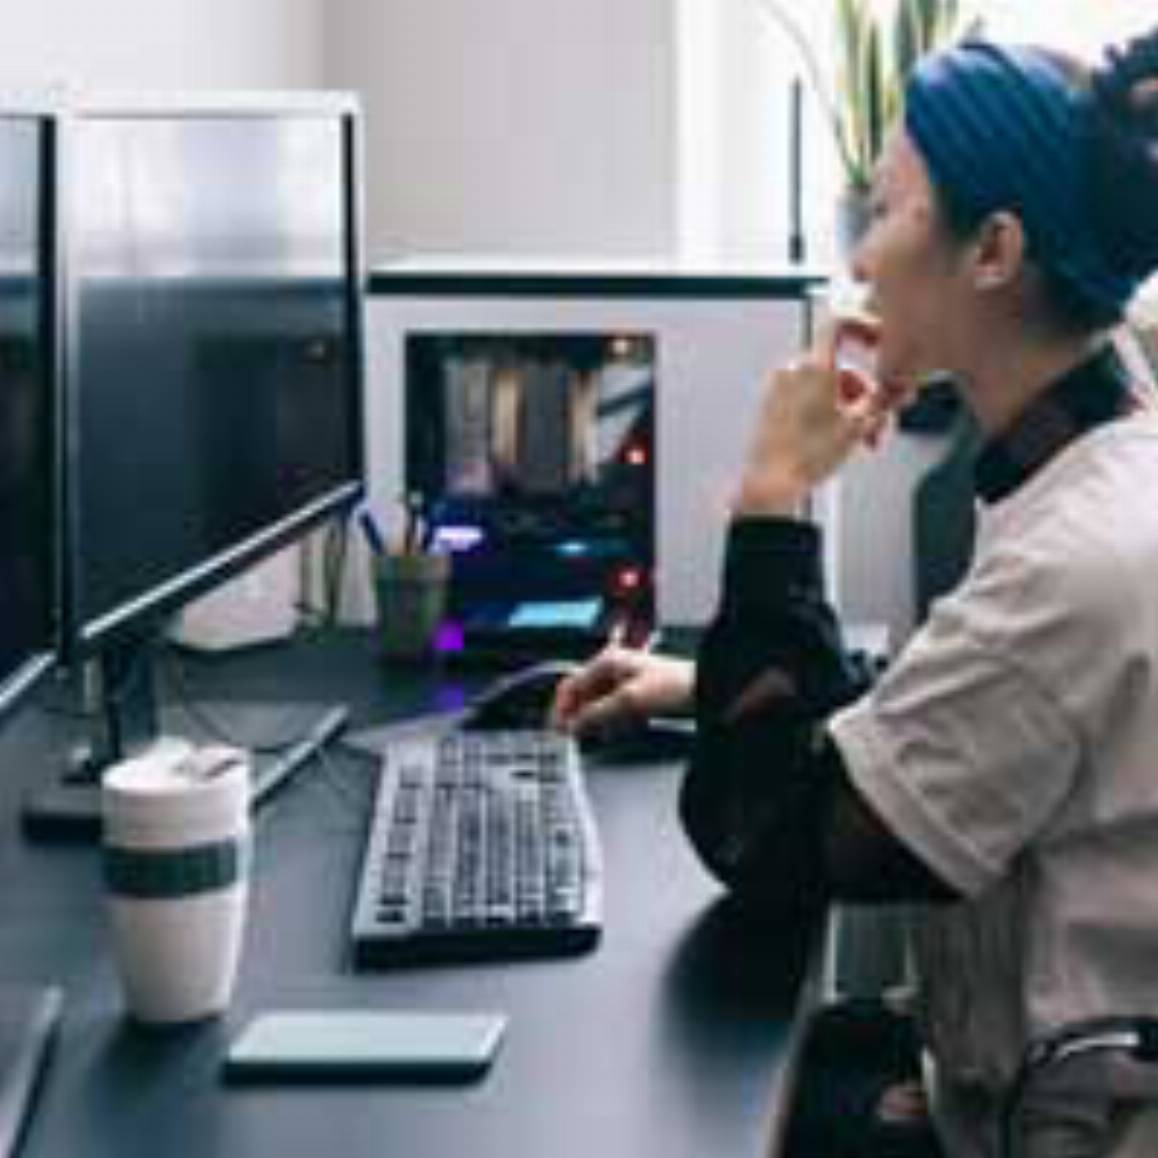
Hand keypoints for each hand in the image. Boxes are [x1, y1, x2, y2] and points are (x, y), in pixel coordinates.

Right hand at [549, 644, 694, 738]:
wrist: (707, 689)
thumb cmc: (676, 684)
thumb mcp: (630, 701)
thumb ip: (598, 713)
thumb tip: (574, 725)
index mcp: (608, 662)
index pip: (571, 685)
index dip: (561, 708)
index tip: (557, 729)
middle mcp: (615, 669)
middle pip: (584, 696)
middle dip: (579, 717)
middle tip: (575, 737)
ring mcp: (626, 682)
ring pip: (599, 705)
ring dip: (597, 721)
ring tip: (600, 734)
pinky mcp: (637, 695)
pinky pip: (615, 711)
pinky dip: (613, 722)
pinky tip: (618, 731)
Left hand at [734, 317, 912, 514]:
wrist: (771, 483)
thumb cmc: (805, 457)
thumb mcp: (858, 426)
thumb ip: (884, 399)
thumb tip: (900, 387)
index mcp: (814, 367)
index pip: (840, 324)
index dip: (864, 327)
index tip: (878, 341)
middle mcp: (792, 372)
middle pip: (840, 368)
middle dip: (864, 394)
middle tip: (876, 419)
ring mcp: (779, 388)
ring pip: (825, 387)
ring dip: (848, 409)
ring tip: (857, 439)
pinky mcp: (772, 406)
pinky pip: (806, 398)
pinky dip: (826, 412)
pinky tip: (835, 438)